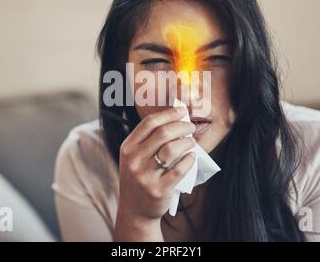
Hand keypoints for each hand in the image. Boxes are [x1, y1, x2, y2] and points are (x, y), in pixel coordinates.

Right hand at [114, 106, 195, 240]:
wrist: (134, 210)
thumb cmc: (139, 177)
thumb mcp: (134, 157)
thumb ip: (148, 139)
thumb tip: (176, 118)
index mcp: (127, 148)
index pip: (149, 123)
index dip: (169, 113)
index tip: (182, 110)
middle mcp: (134, 160)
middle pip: (163, 133)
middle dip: (182, 126)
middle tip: (190, 126)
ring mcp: (146, 176)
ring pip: (172, 149)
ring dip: (187, 142)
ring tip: (191, 142)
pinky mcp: (159, 190)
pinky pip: (179, 169)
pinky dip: (189, 160)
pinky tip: (191, 157)